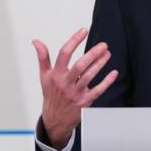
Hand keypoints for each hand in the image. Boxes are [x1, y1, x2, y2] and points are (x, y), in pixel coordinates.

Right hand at [33, 28, 117, 149]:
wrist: (54, 120)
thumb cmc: (51, 95)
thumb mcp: (44, 77)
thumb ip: (42, 58)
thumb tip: (36, 41)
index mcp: (55, 75)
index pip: (64, 54)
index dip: (74, 40)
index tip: (84, 30)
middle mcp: (65, 83)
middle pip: (79, 65)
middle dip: (93, 54)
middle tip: (103, 45)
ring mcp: (75, 93)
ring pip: (89, 76)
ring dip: (100, 64)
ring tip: (107, 53)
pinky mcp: (84, 102)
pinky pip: (98, 90)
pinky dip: (107, 81)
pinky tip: (113, 73)